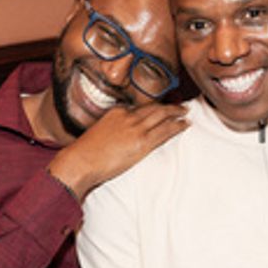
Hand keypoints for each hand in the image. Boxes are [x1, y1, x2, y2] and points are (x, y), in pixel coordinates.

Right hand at [47, 103, 187, 199]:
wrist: (81, 161)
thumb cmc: (85, 153)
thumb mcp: (98, 134)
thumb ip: (110, 131)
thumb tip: (116, 137)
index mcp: (116, 112)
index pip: (139, 108)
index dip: (152, 108)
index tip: (159, 109)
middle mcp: (128, 116)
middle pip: (153, 108)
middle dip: (168, 107)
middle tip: (180, 106)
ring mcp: (136, 128)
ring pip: (162, 116)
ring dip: (176, 113)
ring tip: (186, 113)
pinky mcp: (142, 142)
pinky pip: (165, 131)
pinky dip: (177, 126)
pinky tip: (184, 125)